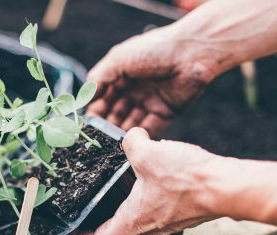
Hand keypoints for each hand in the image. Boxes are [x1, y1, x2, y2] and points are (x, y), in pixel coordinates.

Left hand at [73, 127, 224, 234]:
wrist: (226, 187)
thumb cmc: (189, 181)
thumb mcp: (148, 154)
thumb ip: (132, 142)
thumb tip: (132, 137)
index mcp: (133, 221)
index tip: (74, 233)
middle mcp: (148, 229)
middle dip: (101, 227)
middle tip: (92, 214)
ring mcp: (166, 224)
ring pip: (138, 226)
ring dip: (125, 215)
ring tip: (118, 195)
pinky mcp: (181, 215)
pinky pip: (156, 215)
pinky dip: (147, 204)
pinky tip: (149, 183)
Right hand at [86, 25, 217, 136]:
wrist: (190, 53)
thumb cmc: (153, 50)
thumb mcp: (118, 59)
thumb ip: (99, 78)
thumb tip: (85, 97)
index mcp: (122, 75)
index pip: (103, 97)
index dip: (95, 109)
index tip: (87, 122)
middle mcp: (135, 89)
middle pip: (115, 112)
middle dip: (106, 124)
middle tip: (97, 136)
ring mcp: (150, 102)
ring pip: (130, 122)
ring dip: (120, 132)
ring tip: (110, 142)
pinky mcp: (165, 113)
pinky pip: (149, 128)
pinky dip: (139, 136)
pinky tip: (129, 142)